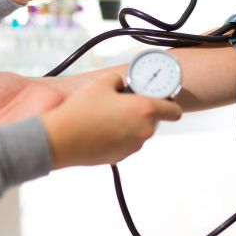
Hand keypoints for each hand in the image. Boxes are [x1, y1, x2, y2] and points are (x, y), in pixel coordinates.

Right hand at [40, 73, 181, 168]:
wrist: (61, 140)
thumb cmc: (81, 111)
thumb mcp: (101, 83)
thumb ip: (119, 79)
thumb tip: (122, 82)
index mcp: (145, 110)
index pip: (174, 111)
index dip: (169, 103)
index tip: (159, 98)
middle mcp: (144, 130)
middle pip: (155, 119)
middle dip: (143, 110)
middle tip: (124, 102)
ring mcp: (134, 146)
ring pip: (140, 131)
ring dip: (131, 123)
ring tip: (108, 115)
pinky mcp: (121, 156)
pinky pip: (127, 142)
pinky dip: (120, 136)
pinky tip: (102, 128)